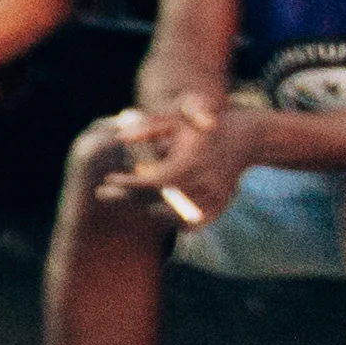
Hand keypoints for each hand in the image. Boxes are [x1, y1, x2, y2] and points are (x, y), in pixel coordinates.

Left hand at [104, 98, 251, 229]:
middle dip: (127, 199)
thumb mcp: (175, 120)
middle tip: (102, 193)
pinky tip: (153, 210)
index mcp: (190, 163)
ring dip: (147, 211)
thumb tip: (120, 138)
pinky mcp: (220, 206)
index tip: (109, 177)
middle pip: (158, 202)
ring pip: (173, 217)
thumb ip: (148, 127)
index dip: (129, 182)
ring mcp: (213, 198)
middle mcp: (203, 184)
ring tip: (127, 200)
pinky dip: (172, 222)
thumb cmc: (201, 126)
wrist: (244, 138)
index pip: (152, 182)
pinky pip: (192, 224)